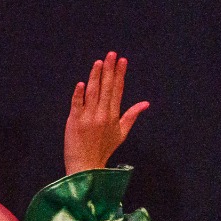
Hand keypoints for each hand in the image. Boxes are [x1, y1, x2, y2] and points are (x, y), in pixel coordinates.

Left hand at [63, 51, 148, 173]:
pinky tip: (82, 83)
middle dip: (109, 70)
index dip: (120, 74)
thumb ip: (132, 115)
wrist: (87, 166)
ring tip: (99, 62)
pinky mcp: (74, 121)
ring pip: (92, 93)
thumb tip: (146, 103)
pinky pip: (77, 105)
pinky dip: (79, 94)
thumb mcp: (122, 133)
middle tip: (111, 54)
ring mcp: (88, 117)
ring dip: (95, 76)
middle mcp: (102, 114)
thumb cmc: (104, 149)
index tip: (122, 60)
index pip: (118, 90)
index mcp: (113, 115)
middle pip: (106, 88)